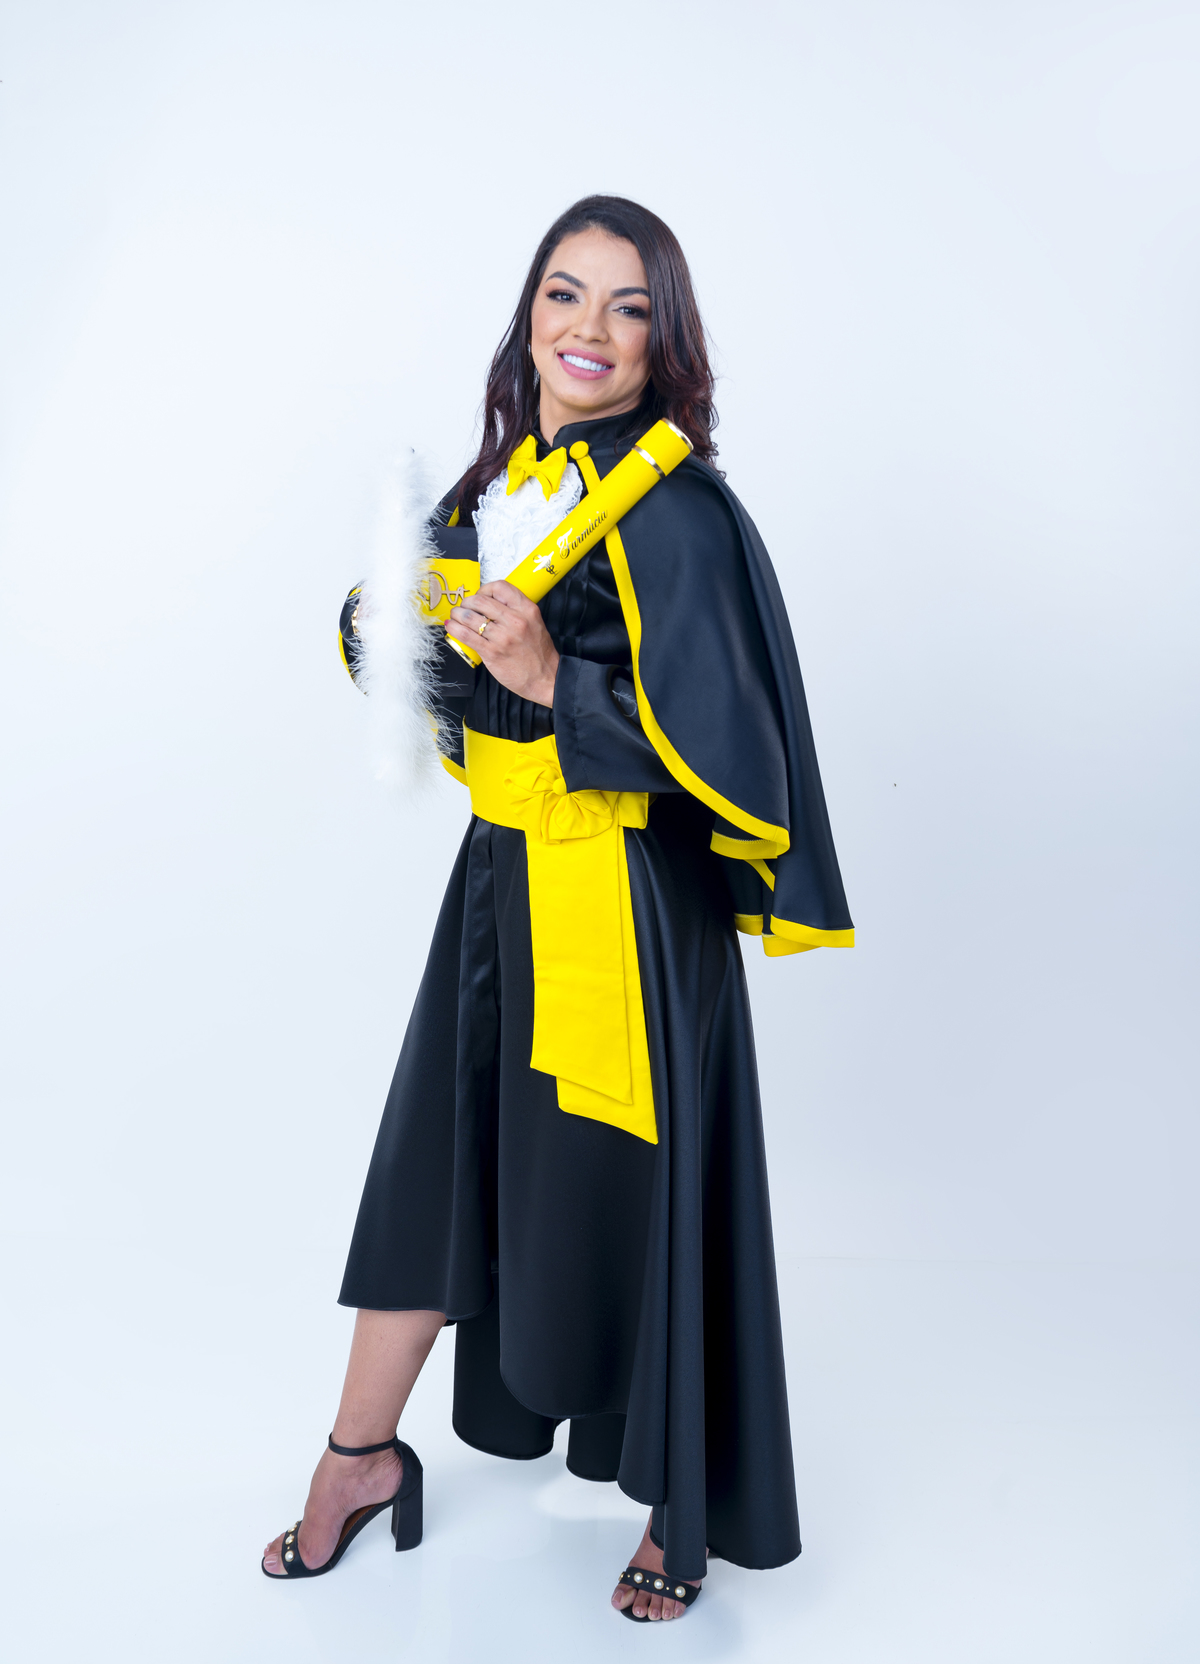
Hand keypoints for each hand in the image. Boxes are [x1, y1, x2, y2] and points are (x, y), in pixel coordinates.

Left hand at [446, 580, 559, 707]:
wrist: (545, 678)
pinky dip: (455, 629)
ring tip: (456, 616)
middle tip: (465, 607)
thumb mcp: (535, 623)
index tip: (481, 596)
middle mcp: (515, 620)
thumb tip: (492, 604)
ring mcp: (502, 637)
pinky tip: (451, 627)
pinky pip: (467, 636)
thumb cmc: (539, 654)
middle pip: (481, 600)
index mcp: (527, 610)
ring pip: (470, 616)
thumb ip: (517, 611)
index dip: (484, 589)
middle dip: (467, 602)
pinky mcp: (492, 652)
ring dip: (457, 614)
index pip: (500, 587)